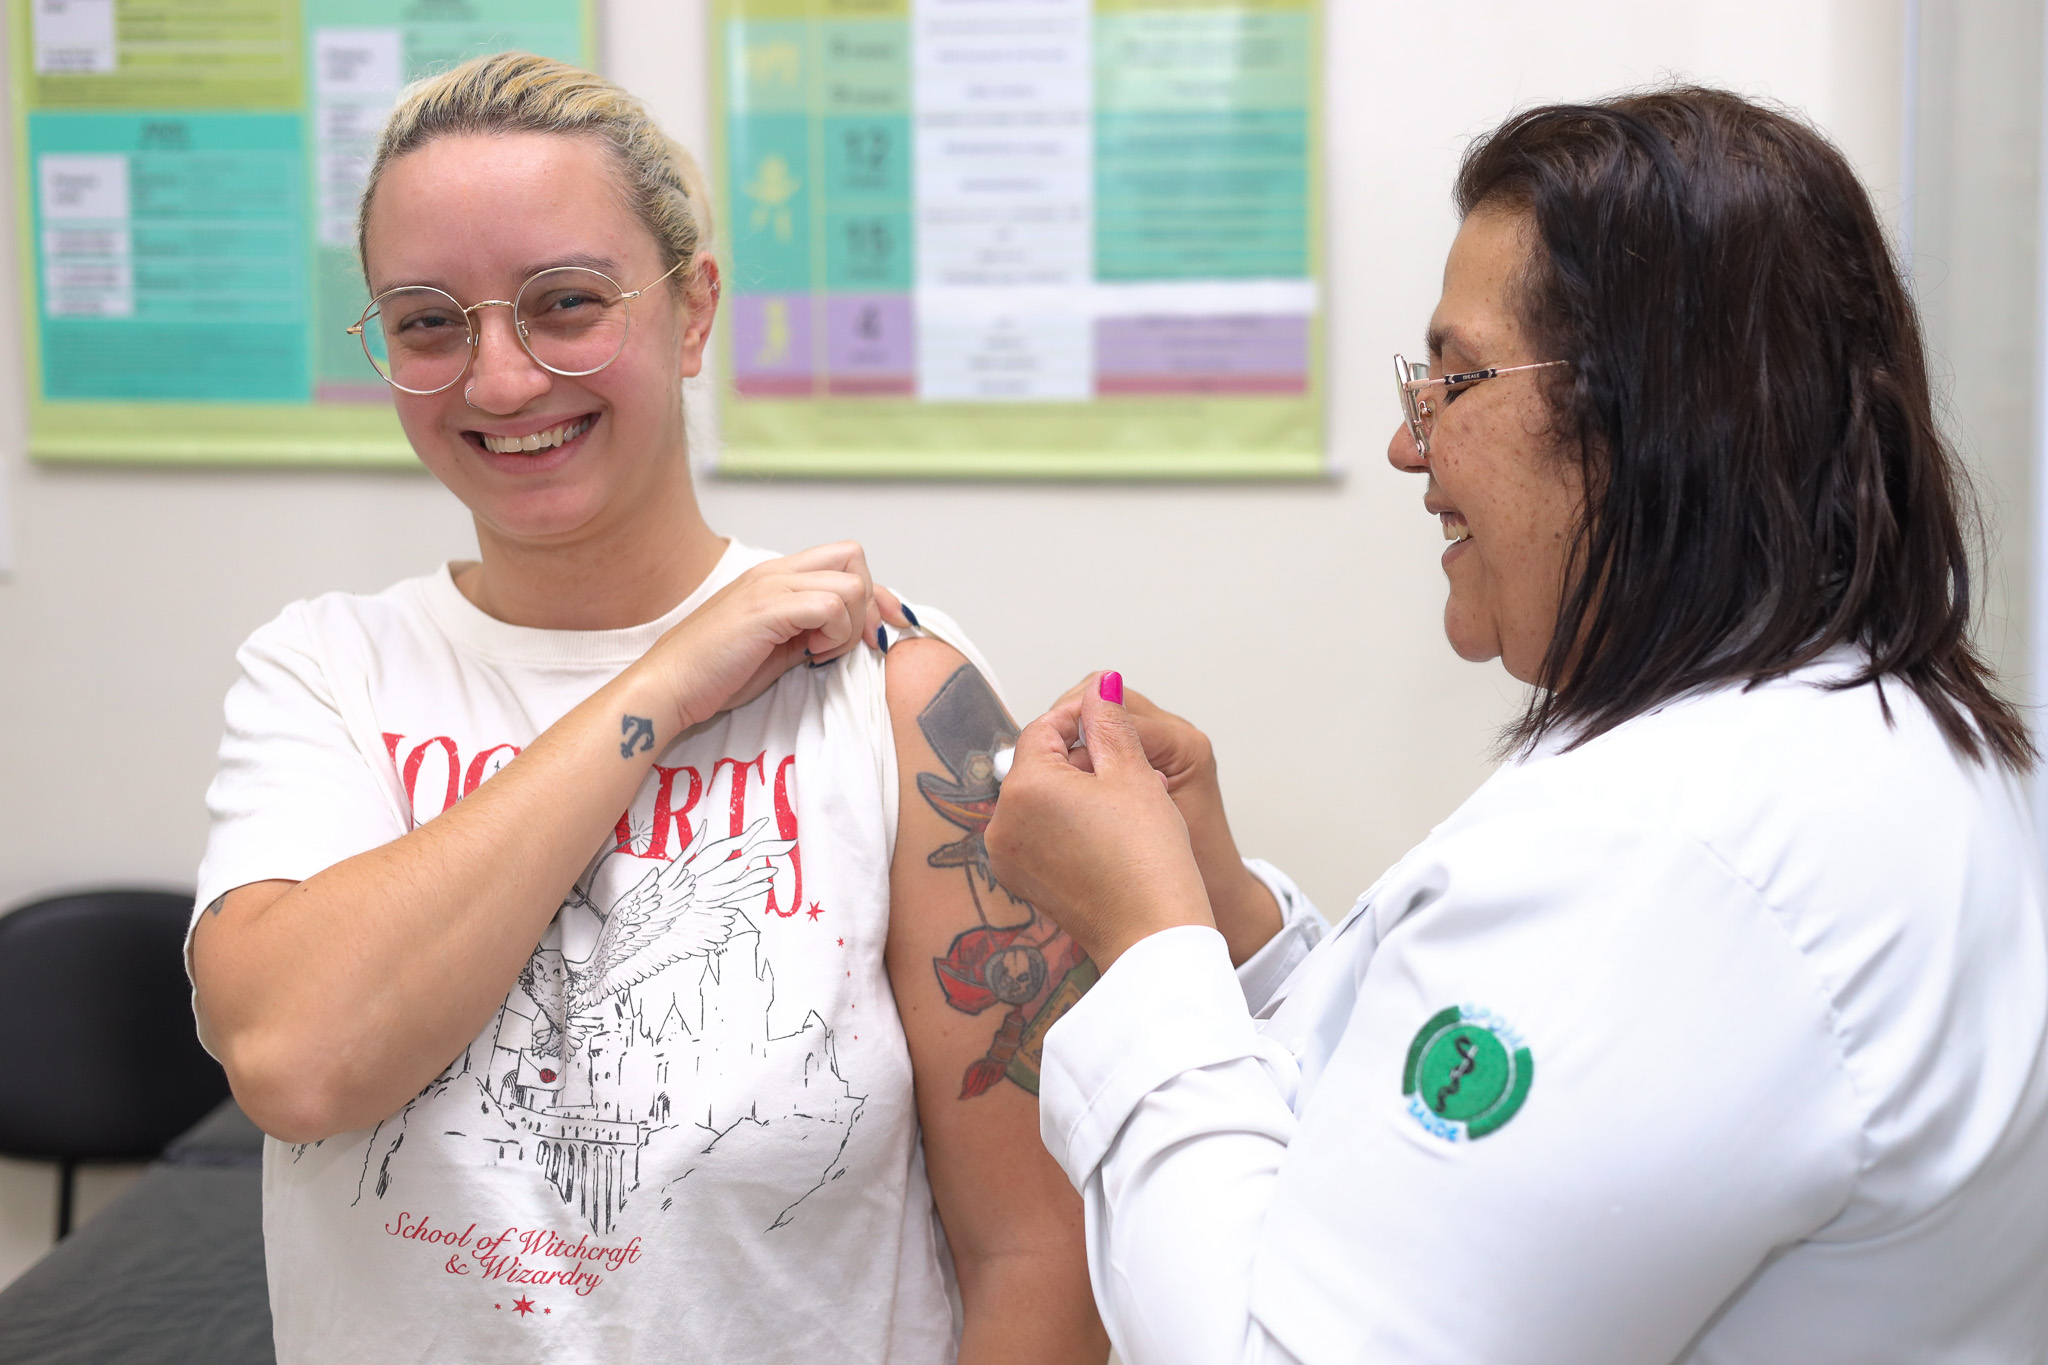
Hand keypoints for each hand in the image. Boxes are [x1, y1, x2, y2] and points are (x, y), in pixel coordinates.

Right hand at [640, 541, 908, 733]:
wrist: (669, 686)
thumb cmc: (715, 672)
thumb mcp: (776, 647)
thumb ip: (809, 631)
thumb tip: (846, 633)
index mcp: (776, 576)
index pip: (845, 559)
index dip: (873, 594)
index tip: (879, 630)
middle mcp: (774, 572)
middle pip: (853, 557)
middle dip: (864, 604)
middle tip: (843, 643)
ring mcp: (769, 587)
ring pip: (849, 585)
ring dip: (847, 625)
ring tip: (817, 651)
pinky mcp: (766, 609)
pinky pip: (830, 607)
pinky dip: (833, 635)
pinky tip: (809, 655)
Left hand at [985, 675, 1214, 970]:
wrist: (1153, 935)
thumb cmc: (1147, 860)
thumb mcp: (1132, 772)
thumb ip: (1108, 721)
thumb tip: (1099, 684)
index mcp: (1023, 789)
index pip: (1043, 728)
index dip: (1080, 716)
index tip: (1111, 717)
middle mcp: (1002, 823)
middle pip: (1039, 765)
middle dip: (1083, 757)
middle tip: (1132, 765)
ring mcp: (1008, 857)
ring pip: (1041, 800)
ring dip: (1079, 790)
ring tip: (1128, 799)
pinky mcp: (1022, 882)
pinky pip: (1040, 834)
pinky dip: (1068, 822)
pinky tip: (1110, 830)